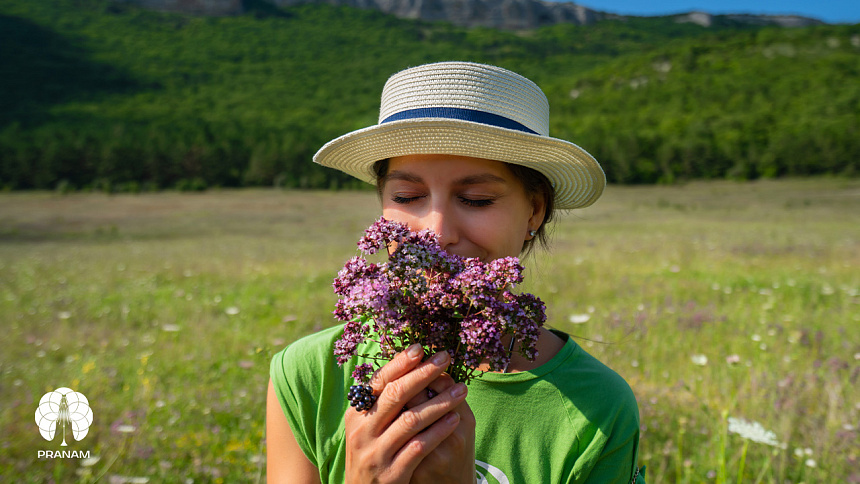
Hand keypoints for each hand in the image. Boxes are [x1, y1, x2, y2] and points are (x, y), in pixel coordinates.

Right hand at [344, 345, 469, 483]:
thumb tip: (407, 365)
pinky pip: (419, 447)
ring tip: (462, 390)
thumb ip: (382, 403)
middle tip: (445, 358)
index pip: (379, 382)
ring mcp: (376, 454)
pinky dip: (439, 431)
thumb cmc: (371, 455)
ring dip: (440, 402)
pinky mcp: (392, 474)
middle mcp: (362, 432)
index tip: (420, 348)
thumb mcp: (366, 428)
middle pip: (395, 396)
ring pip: (411, 421)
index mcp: (357, 415)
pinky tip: (455, 420)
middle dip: (423, 374)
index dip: (399, 363)